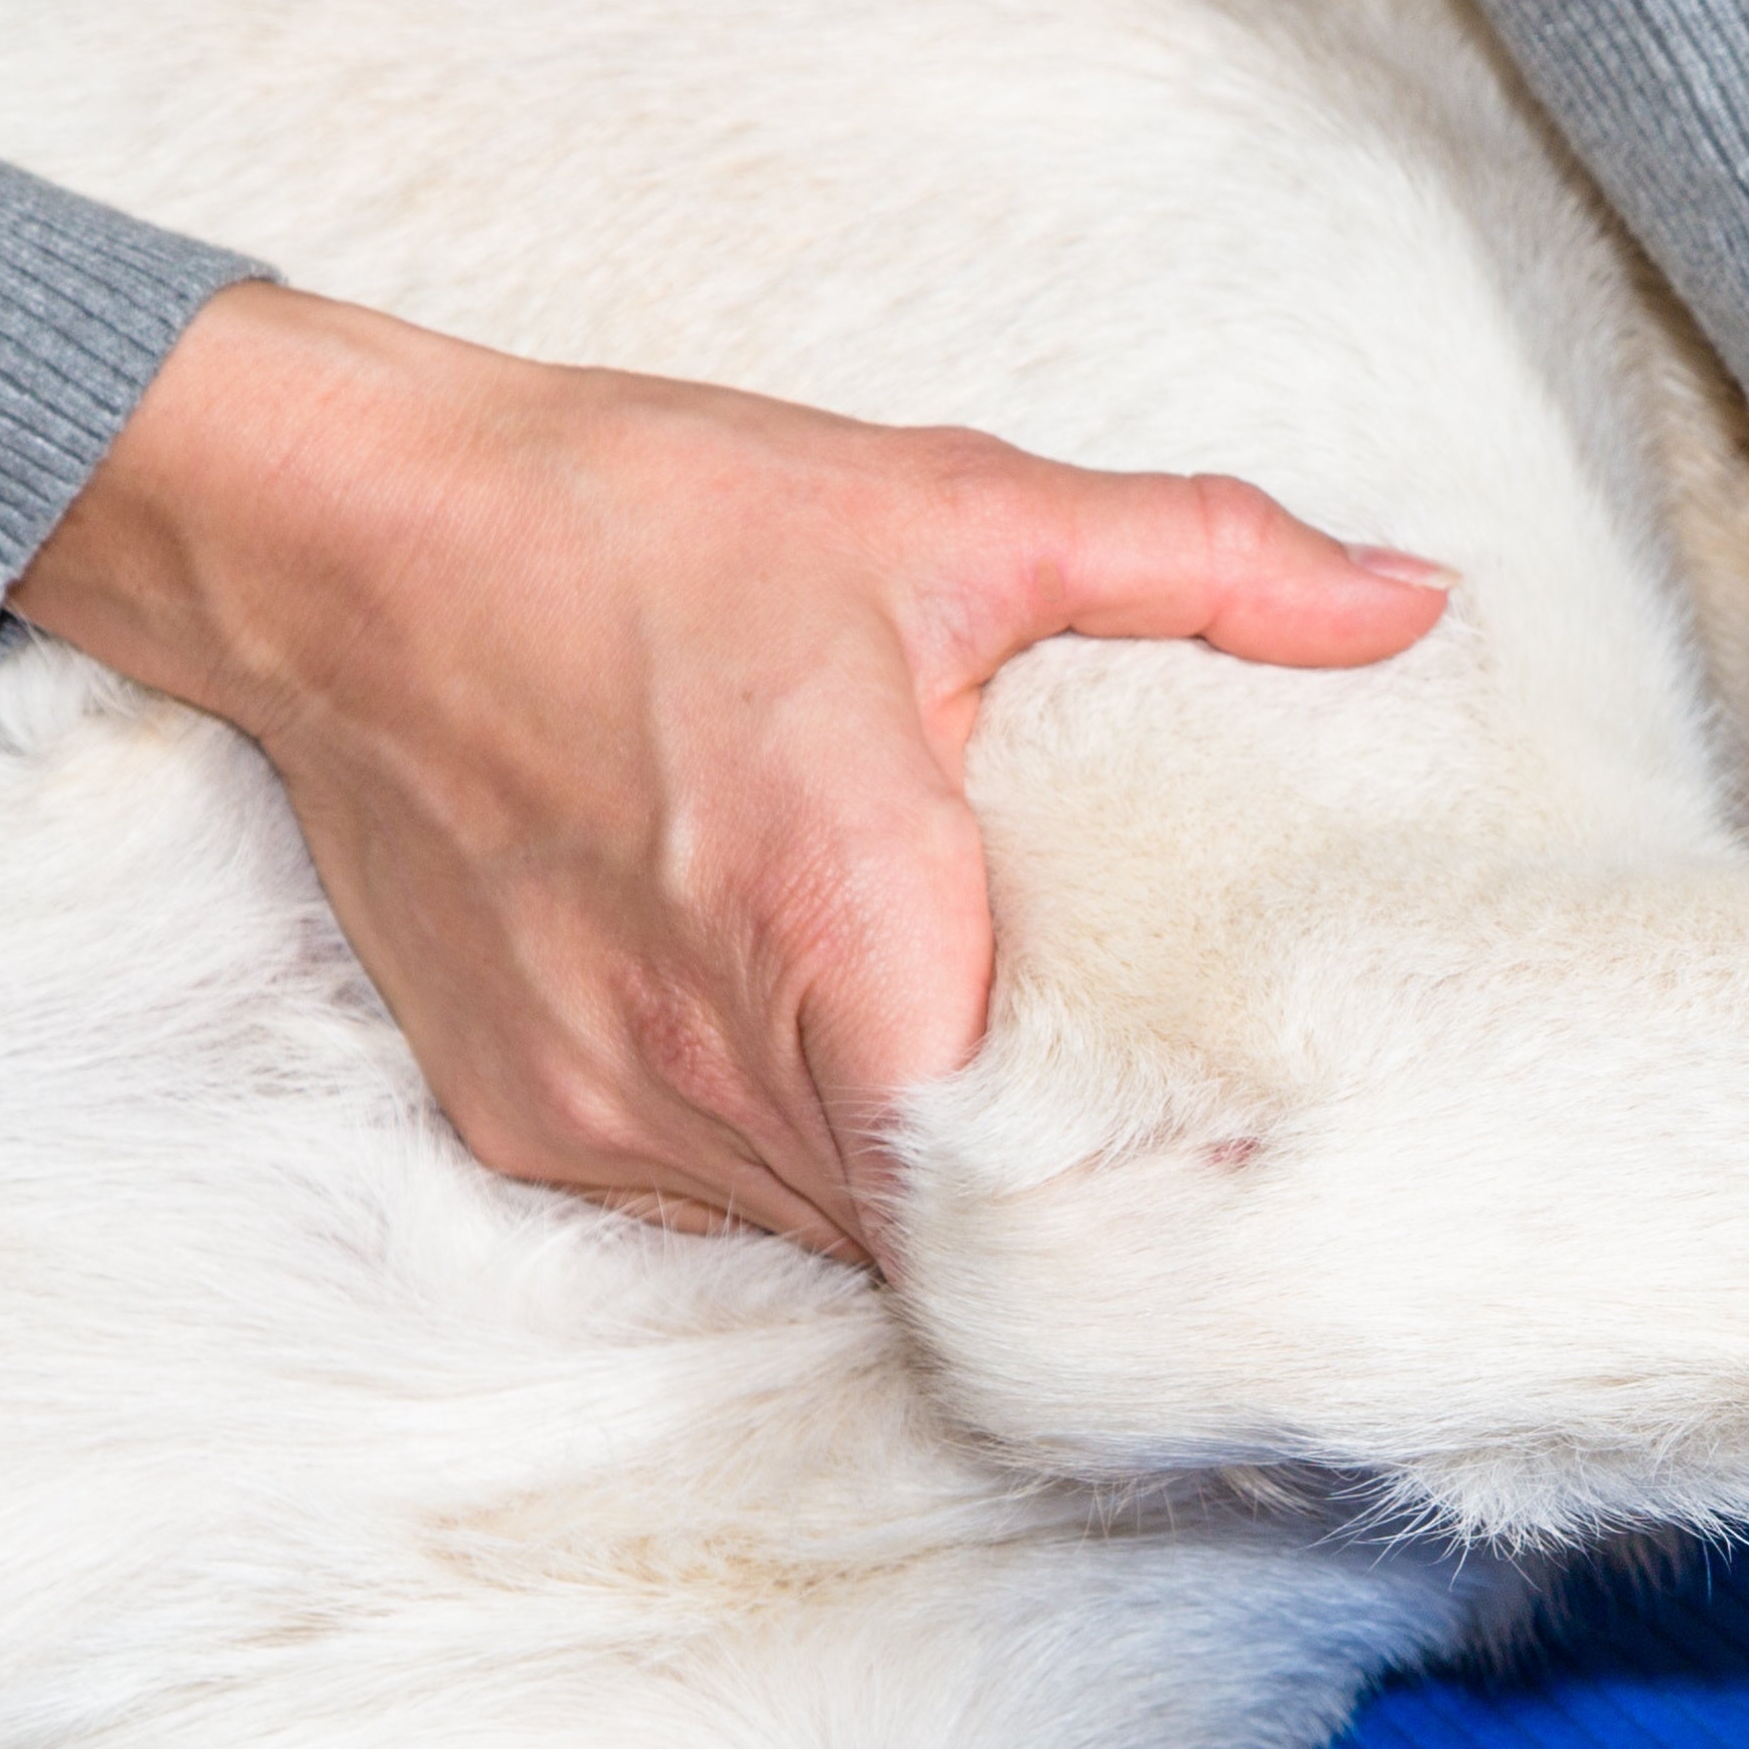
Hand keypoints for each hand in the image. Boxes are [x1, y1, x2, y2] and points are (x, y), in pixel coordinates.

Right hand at [12, 284, 1454, 1265]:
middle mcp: (710, 1052)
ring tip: (1021, 1121)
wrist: (336, 536)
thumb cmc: (639, 521)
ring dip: (918, 1188)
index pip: (1014, 1188)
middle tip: (1173, 1174)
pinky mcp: (522, 1117)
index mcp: (842, 923)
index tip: (1233, 1194)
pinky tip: (844, 1069)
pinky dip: (792, 1159)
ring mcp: (604, 1105)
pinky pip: (704, 1201)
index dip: (1132, 1212)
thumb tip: (1411, 596)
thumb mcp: (952, 514)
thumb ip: (1204, 564)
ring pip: (823, 1231)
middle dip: (1048, 1211)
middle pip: (933, 1234)